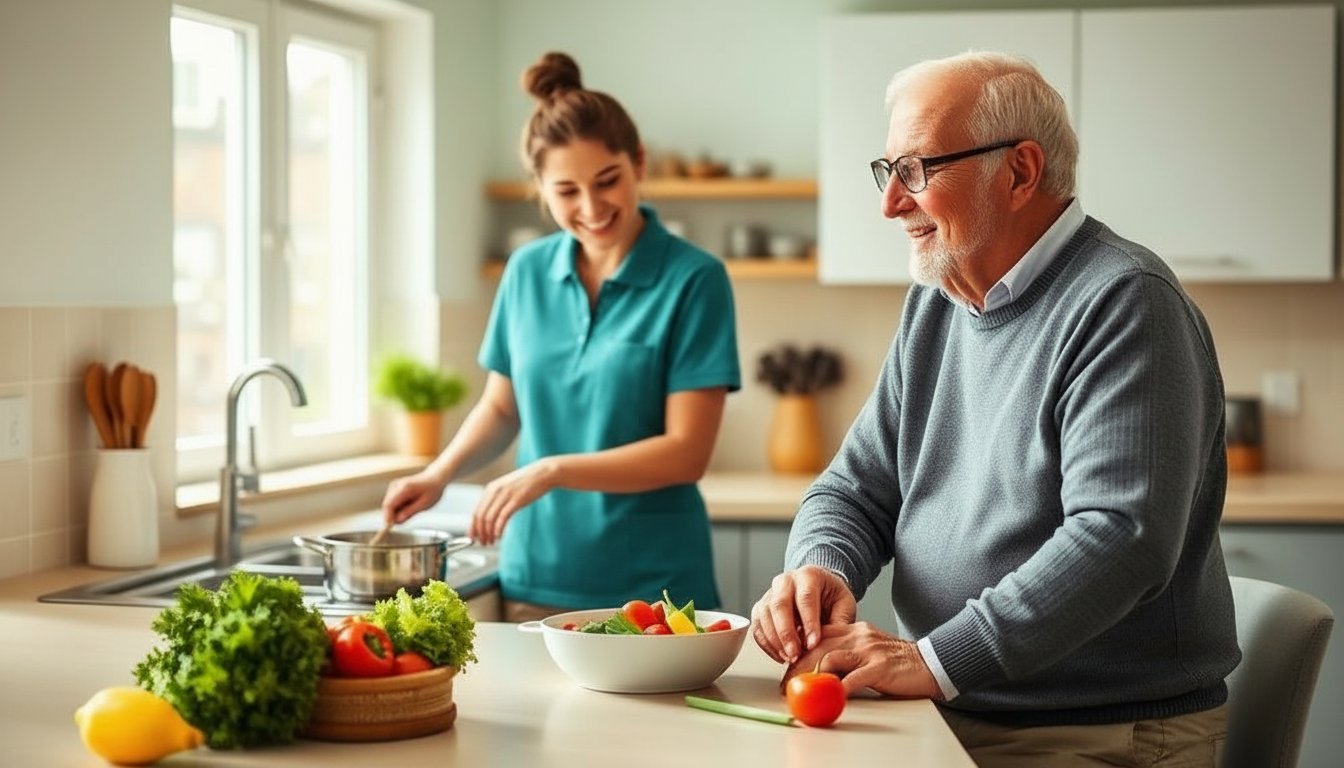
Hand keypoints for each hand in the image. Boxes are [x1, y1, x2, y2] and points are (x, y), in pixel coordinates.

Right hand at [381, 473, 445, 523]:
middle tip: (404, 521)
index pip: (389, 504)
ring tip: (413, 509)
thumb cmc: (432, 490)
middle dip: (392, 515)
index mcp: (404, 488)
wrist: (435, 477)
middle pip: (387, 504)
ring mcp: (394, 485)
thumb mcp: (425, 504)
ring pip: (389, 503)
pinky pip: (392, 501)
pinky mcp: (395, 487)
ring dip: (396, 511)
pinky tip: (410, 505)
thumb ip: (410, 512)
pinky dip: (398, 507)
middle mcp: (396, 485)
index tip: (389, 526)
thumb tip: (397, 520)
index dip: (387, 516)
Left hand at [468, 459, 557, 544]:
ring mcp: (505, 495)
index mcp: (491, 488)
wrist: (544, 473)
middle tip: (483, 542)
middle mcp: (495, 491)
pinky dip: (498, 529)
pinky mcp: (516, 500)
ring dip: (488, 533)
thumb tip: (489, 518)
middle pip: (480, 517)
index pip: (476, 512)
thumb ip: (497, 499)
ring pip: (489, 519)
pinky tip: (499, 535)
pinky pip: (502, 517)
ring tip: (491, 541)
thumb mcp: (507, 488)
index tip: (474, 537)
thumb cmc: (527, 482)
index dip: (473, 527)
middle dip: (480, 533)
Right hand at [750, 566, 856, 663]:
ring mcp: (770, 593)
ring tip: (789, 658)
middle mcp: (785, 581)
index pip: (806, 598)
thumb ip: (839, 622)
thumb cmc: (832, 597)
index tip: (813, 644)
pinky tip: (780, 655)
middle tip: (795, 655)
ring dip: (775, 641)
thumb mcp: (844, 605)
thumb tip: (830, 645)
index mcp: (809, 575)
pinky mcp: (761, 608)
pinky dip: (767, 644)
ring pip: (764, 616)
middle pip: (779, 605)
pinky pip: (757, 627)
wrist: (819, 589)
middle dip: (786, 633)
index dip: (808, 623)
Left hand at [784, 623, 940, 699]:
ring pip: (830, 658)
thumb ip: (846, 654)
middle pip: (818, 646)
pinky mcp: (880, 667)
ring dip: (811, 677)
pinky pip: (854, 678)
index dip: (800, 650)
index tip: (788, 667)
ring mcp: (869, 650)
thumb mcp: (867, 650)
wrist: (929, 662)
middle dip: (798, 666)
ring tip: (802, 691)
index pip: (818, 635)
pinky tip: (830, 697)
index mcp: (854, 630)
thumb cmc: (896, 661)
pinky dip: (839, 689)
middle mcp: (858, 636)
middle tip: (787, 684)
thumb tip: (819, 671)